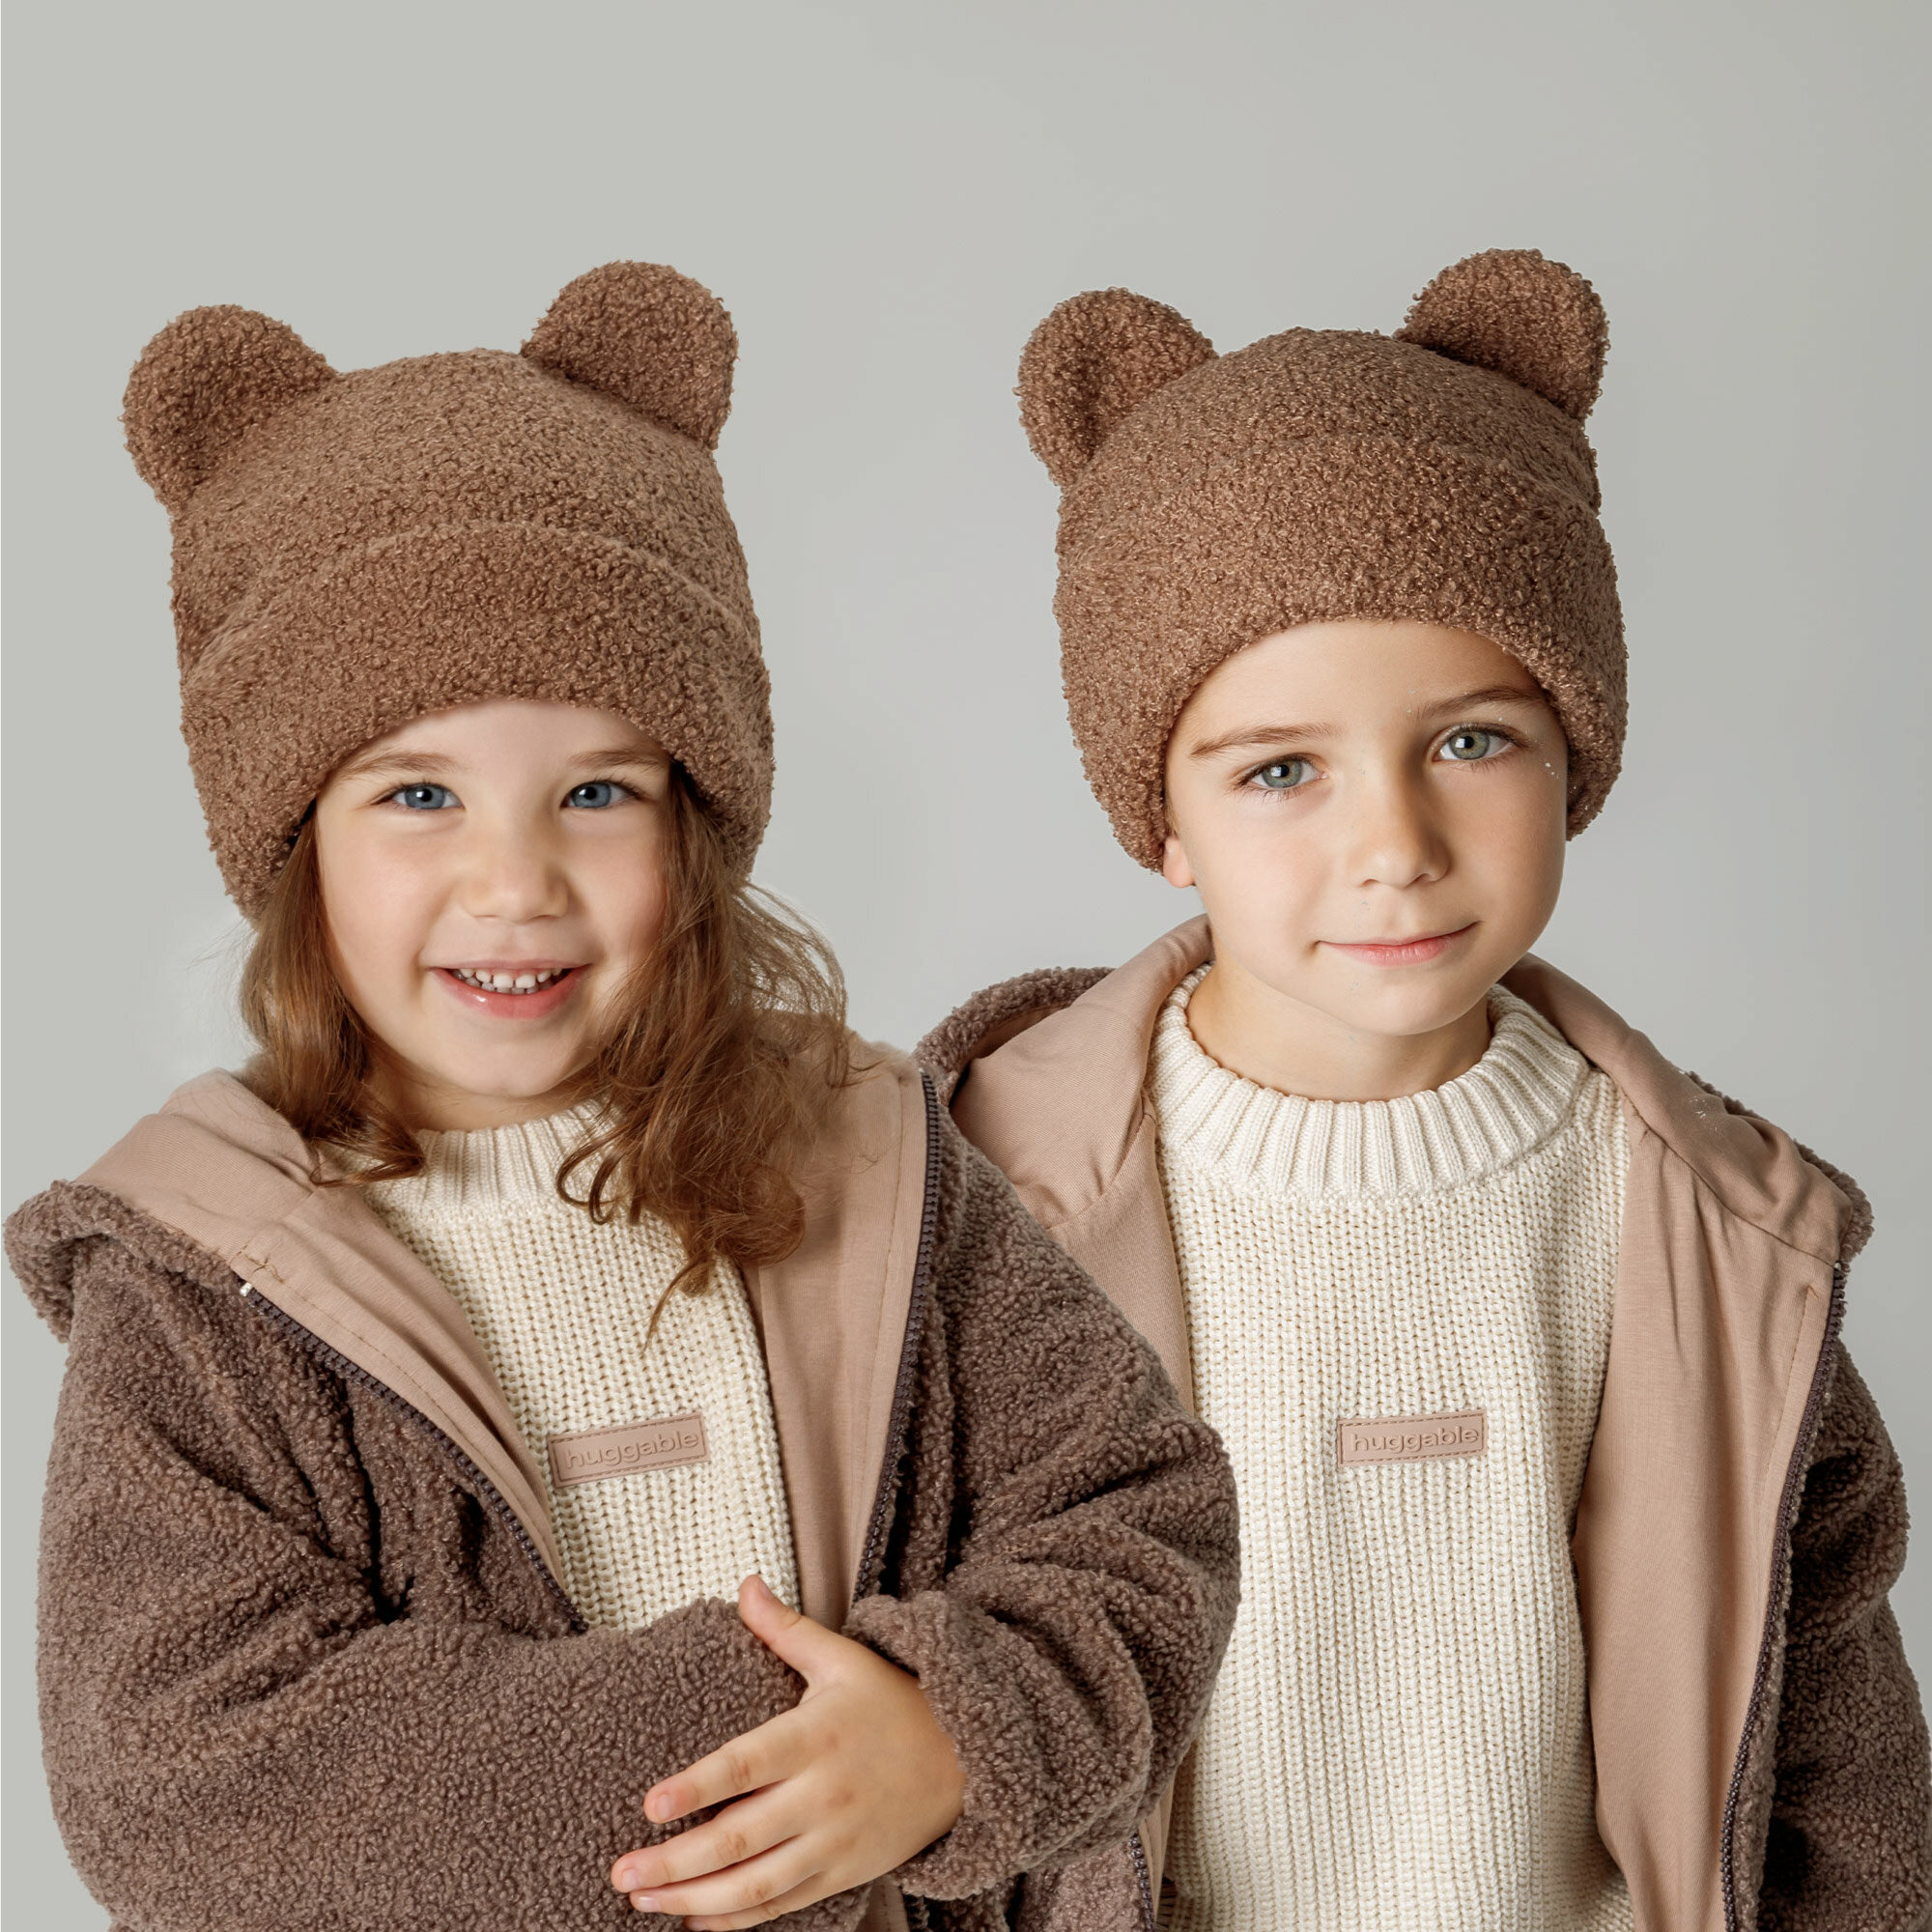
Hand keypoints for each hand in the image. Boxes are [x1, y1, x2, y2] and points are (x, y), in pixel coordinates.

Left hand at [610, 1575, 965, 1926]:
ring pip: (755, 1884)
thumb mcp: (843, 1659)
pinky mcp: (843, 1872)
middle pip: (740, 1837)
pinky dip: (735, 1921)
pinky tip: (692, 1922)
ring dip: (693, 1901)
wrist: (963, 1759)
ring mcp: (834, 1841)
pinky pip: (781, 1905)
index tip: (650, 1805)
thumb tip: (746, 1584)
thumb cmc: (893, 1703)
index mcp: (815, 1736)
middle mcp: (822, 1795)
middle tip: (622, 1872)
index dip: (697, 1787)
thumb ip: (786, 1629)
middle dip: (676, 1862)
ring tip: (642, 1901)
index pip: (746, 1764)